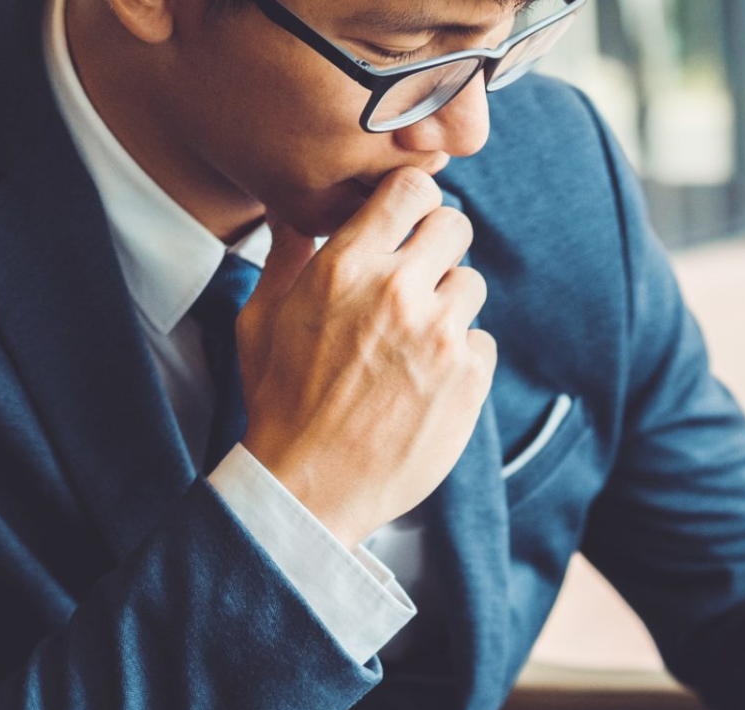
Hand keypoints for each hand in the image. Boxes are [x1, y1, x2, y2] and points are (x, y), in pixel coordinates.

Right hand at [237, 167, 496, 547]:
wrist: (310, 486)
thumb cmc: (280, 403)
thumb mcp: (261, 321)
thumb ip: (285, 258)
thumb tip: (293, 213)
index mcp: (346, 267)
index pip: (412, 188)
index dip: (413, 202)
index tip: (406, 223)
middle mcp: (398, 292)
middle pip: (456, 224)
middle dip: (438, 247)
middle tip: (417, 279)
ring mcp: (440, 335)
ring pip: (472, 283)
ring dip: (450, 305)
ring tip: (414, 342)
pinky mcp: (469, 377)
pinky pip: (483, 341)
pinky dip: (462, 357)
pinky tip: (427, 381)